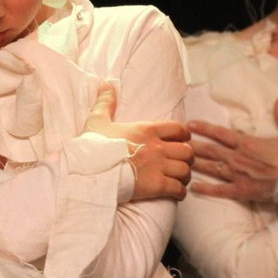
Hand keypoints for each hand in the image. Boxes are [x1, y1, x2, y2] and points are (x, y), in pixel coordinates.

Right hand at [84, 83, 194, 200]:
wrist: (90, 170)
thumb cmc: (93, 146)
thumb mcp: (97, 120)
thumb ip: (105, 102)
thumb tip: (106, 85)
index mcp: (147, 130)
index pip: (178, 129)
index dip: (183, 135)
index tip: (181, 140)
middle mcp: (157, 147)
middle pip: (187, 151)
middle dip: (187, 157)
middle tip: (181, 162)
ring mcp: (158, 167)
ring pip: (185, 170)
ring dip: (184, 175)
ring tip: (178, 179)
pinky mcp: (156, 186)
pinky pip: (177, 189)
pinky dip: (179, 192)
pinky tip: (175, 193)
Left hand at [189, 96, 277, 201]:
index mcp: (247, 143)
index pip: (220, 133)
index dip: (204, 128)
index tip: (189, 124)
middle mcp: (238, 158)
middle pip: (210, 150)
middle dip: (193, 146)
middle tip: (176, 144)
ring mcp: (239, 175)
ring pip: (212, 168)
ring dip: (195, 164)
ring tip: (179, 161)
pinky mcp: (242, 191)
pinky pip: (221, 190)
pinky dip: (206, 189)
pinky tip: (193, 187)